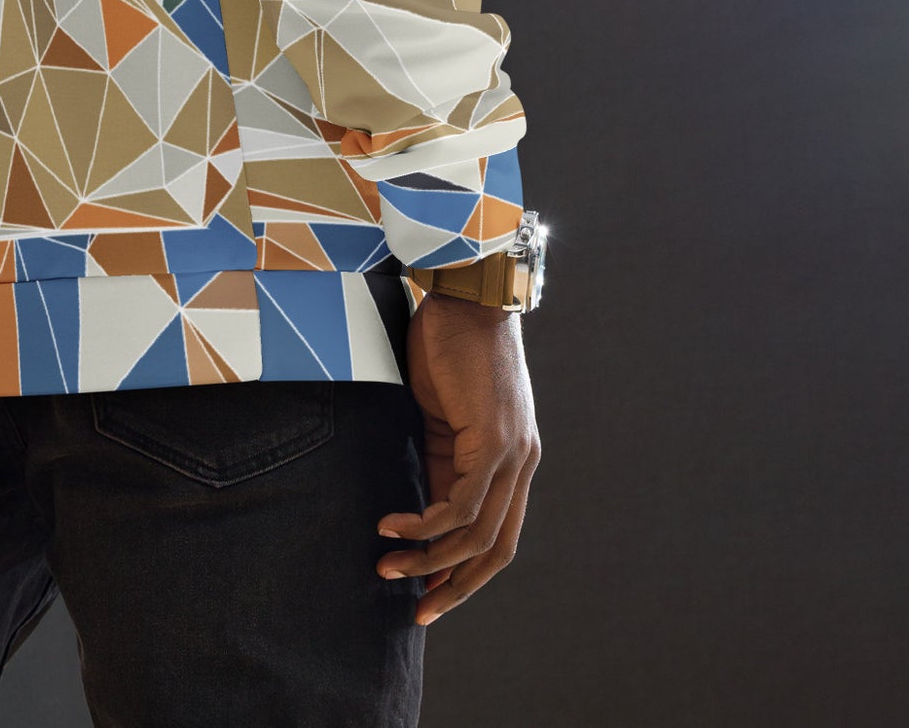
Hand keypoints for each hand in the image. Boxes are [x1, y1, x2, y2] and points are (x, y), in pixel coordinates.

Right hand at [376, 291, 539, 625]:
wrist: (465, 296)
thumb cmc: (447, 344)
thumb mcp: (440, 414)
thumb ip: (439, 458)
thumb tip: (420, 507)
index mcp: (511, 459)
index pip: (496, 534)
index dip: (465, 572)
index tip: (427, 595)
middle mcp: (521, 463)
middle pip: (496, 550)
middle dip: (456, 587)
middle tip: (417, 612)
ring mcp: (512, 454)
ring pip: (477, 535)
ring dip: (430, 561)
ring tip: (387, 568)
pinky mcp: (493, 441)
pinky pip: (460, 504)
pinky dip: (424, 524)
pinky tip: (392, 525)